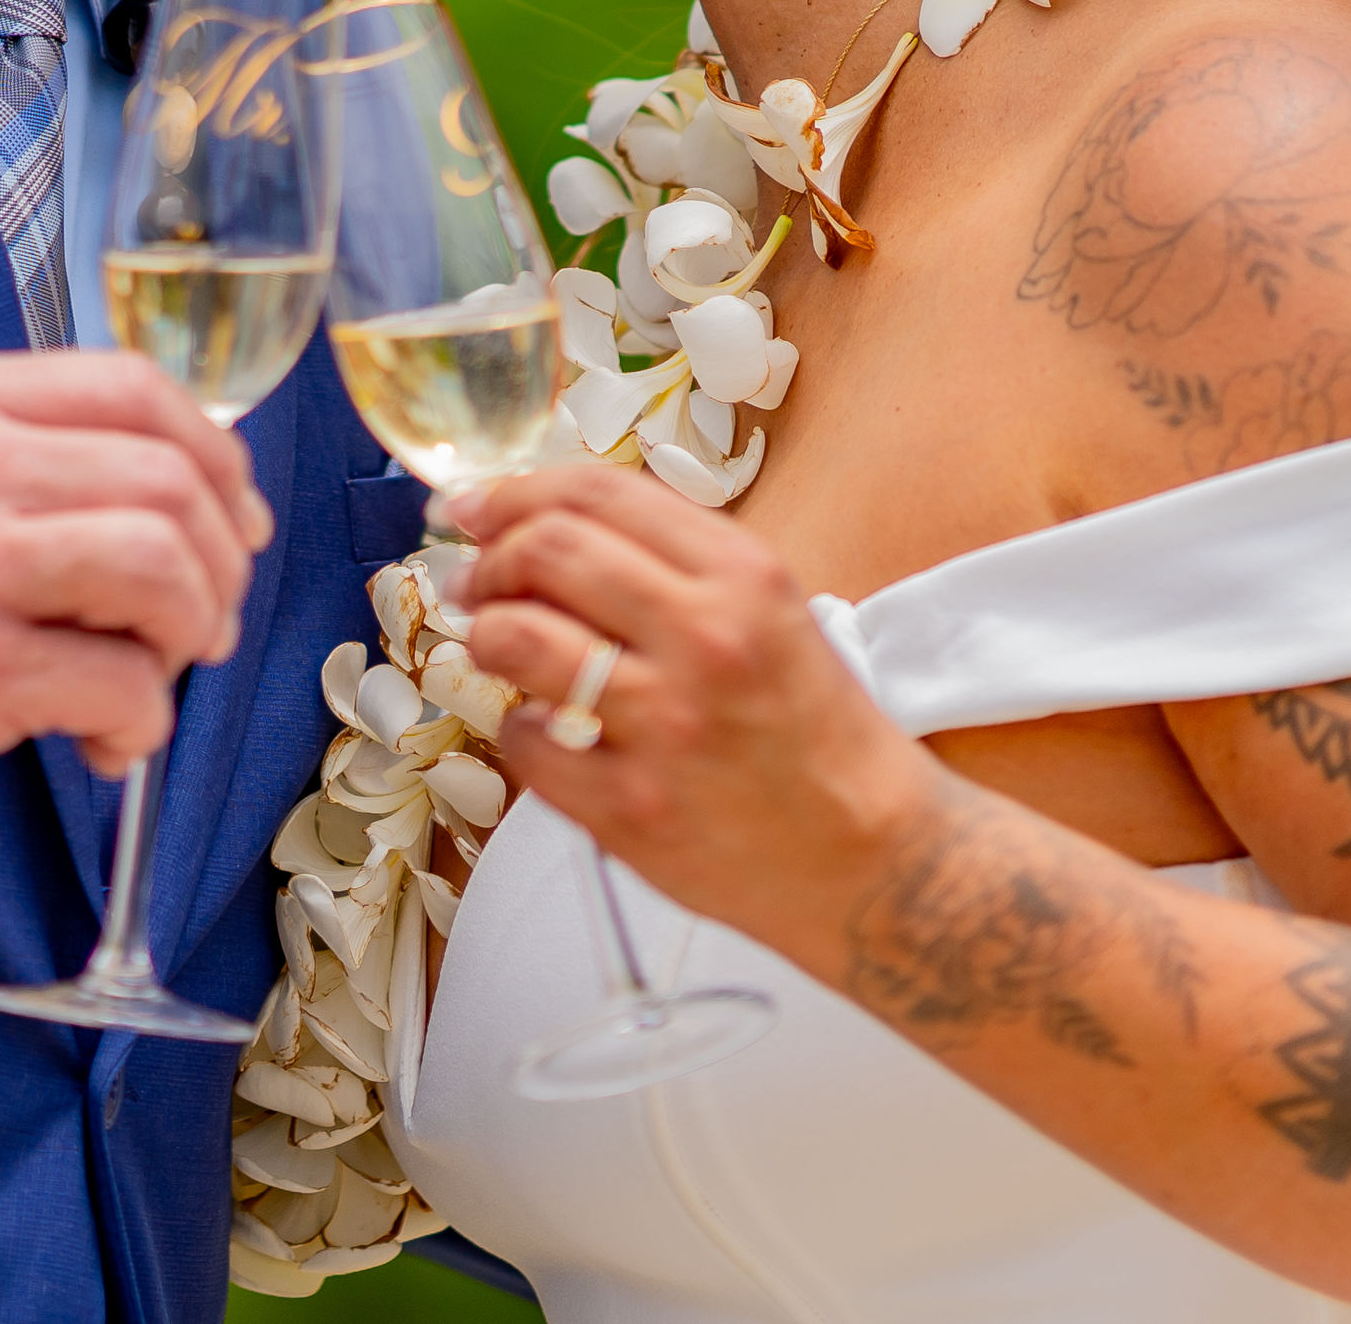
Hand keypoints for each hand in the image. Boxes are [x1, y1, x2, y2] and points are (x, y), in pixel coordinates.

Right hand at [0, 352, 272, 834]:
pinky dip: (141, 723)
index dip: (214, 455)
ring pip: (163, 569)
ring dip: (192, 632)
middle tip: (204, 617)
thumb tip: (171, 482)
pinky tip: (102, 739)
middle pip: (170, 480)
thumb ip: (16, 448)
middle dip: (219, 559)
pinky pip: (122, 685)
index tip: (231, 515)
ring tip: (156, 671)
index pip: (136, 389)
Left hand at [447, 462, 930, 934]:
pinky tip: (543, 732)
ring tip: (493, 643)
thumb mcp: (771, 613)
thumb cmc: (817, 735)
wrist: (874, 859)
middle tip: (476, 577)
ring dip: (488, 633)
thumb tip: (552, 530)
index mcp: (743, 577)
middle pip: (548, 552)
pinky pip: (527, 745)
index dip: (517, 490)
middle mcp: (704, 638)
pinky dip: (518, 730)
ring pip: (520, 639)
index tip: (478, 505)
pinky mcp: (632, 809)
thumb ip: (674, 565)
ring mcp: (665, 726)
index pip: (599, 493)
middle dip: (491, 557)